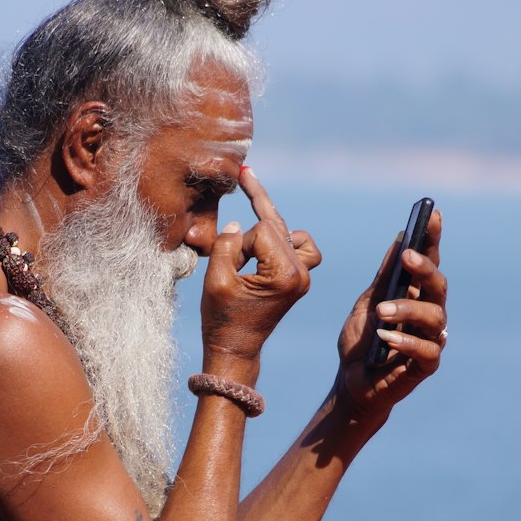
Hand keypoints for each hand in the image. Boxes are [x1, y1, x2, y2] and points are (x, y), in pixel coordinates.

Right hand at [199, 168, 321, 363]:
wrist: (234, 350)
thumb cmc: (222, 319)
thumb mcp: (215, 279)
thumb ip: (226, 245)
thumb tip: (239, 224)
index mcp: (284, 274)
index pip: (263, 230)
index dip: (240, 241)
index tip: (228, 262)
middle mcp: (300, 274)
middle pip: (277, 227)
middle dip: (254, 214)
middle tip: (246, 171)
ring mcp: (302, 278)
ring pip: (293, 234)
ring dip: (271, 227)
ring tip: (252, 213)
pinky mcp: (298, 280)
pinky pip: (304, 249)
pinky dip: (287, 241)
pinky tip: (269, 240)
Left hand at [336, 210, 447, 417]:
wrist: (352, 382)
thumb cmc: (361, 342)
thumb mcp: (367, 303)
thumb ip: (384, 277)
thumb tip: (399, 240)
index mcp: (415, 295)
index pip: (429, 263)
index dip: (433, 239)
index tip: (432, 214)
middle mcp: (428, 313)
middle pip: (438, 285)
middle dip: (424, 268)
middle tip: (407, 257)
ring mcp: (431, 339)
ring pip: (434, 316)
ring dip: (407, 309)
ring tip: (381, 312)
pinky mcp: (427, 364)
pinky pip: (427, 349)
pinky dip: (406, 341)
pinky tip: (385, 338)